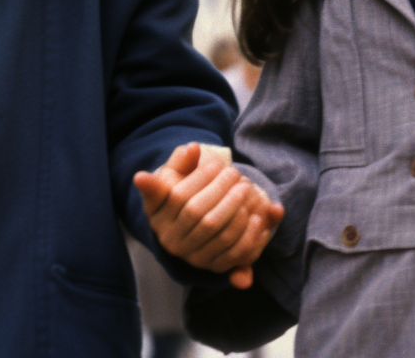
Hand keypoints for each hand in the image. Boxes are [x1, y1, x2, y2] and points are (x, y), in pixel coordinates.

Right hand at [133, 142, 283, 288]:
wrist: (187, 229)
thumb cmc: (180, 194)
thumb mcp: (173, 177)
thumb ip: (180, 161)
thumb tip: (192, 148)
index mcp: (157, 216)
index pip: (179, 196)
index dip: (200, 178)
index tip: (218, 164)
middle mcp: (170, 239)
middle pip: (198, 214)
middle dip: (221, 191)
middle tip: (238, 175)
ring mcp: (191, 256)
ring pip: (216, 233)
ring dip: (236, 210)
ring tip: (248, 190)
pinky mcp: (212, 267)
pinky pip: (232, 254)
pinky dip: (248, 236)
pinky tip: (257, 217)